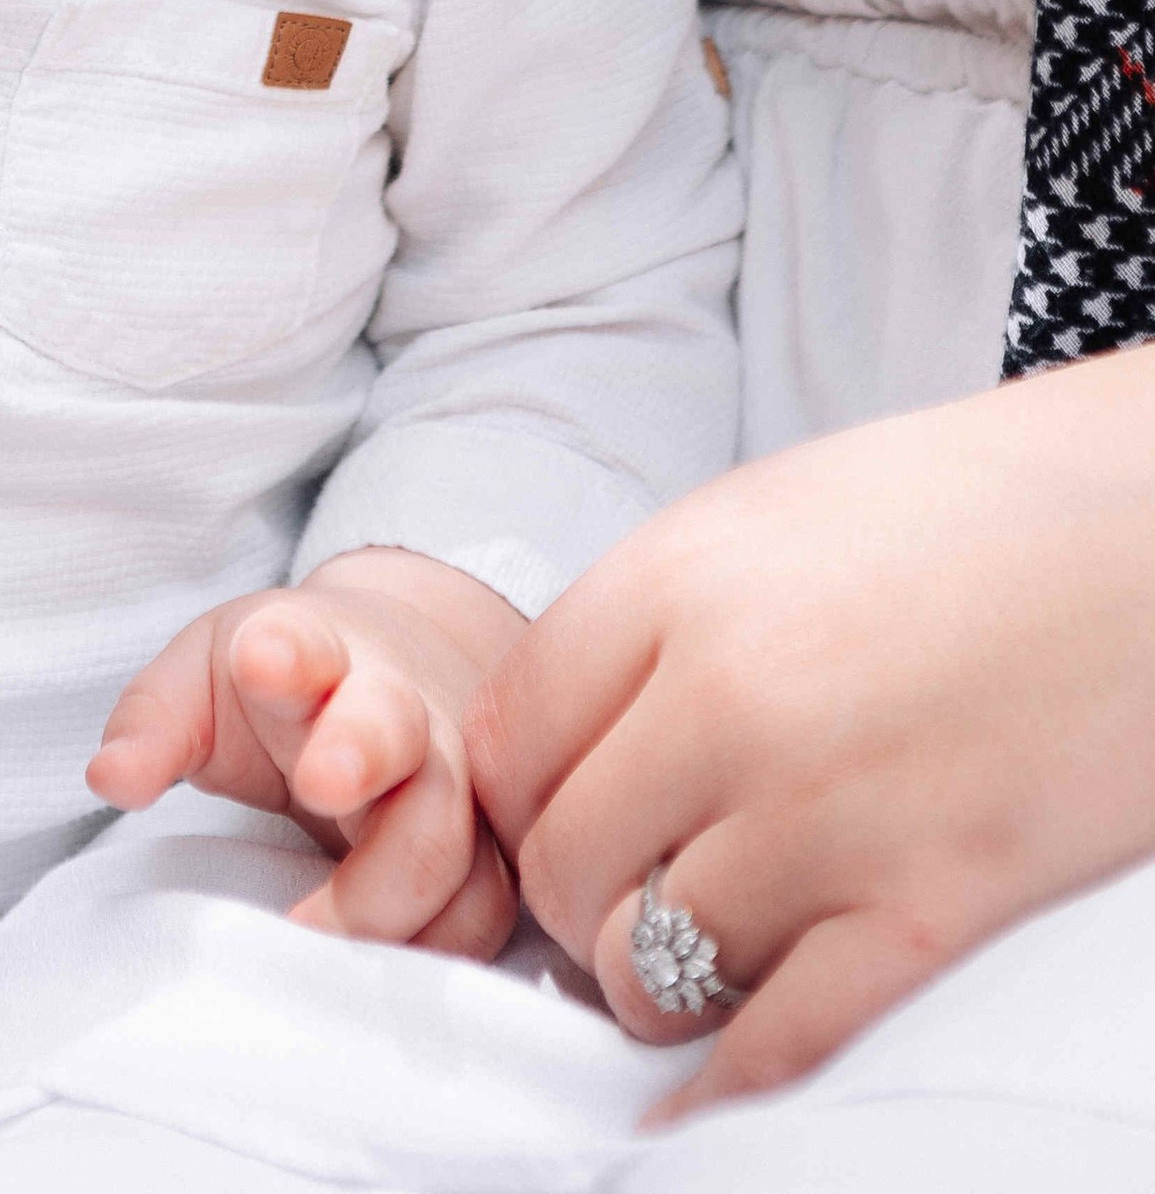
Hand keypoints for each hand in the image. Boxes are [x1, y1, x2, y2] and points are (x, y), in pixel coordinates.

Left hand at [89, 547, 524, 956]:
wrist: (399, 669)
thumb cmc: (282, 683)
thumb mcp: (203, 676)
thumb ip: (154, 723)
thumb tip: (109, 781)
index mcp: (315, 653)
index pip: (305, 642)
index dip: (289, 652)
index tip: (263, 661)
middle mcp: (396, 710)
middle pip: (398, 733)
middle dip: (363, 753)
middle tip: (320, 784)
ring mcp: (450, 781)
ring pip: (451, 839)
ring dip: (391, 890)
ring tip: (314, 929)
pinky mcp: (484, 852)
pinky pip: (483, 911)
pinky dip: (438, 946)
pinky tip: (378, 968)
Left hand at [470, 351, 1154, 1119]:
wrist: (1152, 529)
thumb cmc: (977, 511)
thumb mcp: (774, 516)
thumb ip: (661, 624)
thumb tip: (575, 741)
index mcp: (678, 581)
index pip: (507, 743)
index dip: (520, 799)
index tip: (552, 816)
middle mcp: (730, 699)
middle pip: (561, 864)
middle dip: (578, 897)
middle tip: (623, 893)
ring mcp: (828, 815)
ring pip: (645, 967)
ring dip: (656, 981)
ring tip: (697, 953)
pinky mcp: (930, 910)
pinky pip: (774, 1043)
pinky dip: (725, 1082)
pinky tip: (705, 1087)